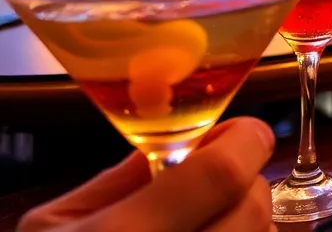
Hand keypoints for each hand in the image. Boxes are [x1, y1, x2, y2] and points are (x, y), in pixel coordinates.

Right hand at [18, 117, 274, 231]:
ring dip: (244, 223)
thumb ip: (119, 180)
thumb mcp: (54, 226)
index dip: (244, 143)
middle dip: (245, 183)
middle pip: (252, 208)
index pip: (221, 174)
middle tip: (218, 181)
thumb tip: (180, 142)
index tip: (243, 134)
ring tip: (203, 223)